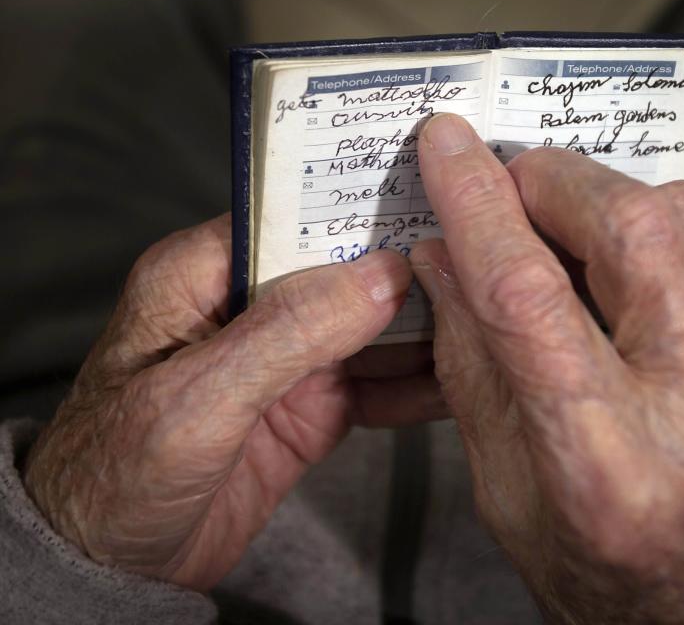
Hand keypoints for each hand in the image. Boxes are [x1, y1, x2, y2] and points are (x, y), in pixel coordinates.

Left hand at [24, 214, 443, 590]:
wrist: (110, 565)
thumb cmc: (112, 476)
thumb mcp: (195, 400)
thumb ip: (285, 335)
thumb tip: (378, 277)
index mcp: (205, 276)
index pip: (296, 218)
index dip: (363, 209)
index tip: (434, 203)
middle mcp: (251, 306)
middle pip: (347, 271)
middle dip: (411, 270)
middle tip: (482, 263)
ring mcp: (285, 359)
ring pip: (373, 328)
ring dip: (425, 329)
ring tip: (487, 320)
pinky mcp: (310, 408)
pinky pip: (377, 385)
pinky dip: (417, 385)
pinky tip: (459, 381)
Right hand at [410, 114, 683, 623]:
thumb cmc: (611, 569)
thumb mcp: (508, 493)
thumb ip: (475, 367)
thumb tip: (445, 254)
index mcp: (606, 470)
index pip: (529, 301)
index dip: (478, 207)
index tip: (446, 145)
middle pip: (632, 232)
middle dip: (554, 182)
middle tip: (513, 188)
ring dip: (611, 199)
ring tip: (572, 233)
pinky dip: (672, 218)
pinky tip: (641, 255)